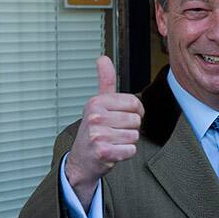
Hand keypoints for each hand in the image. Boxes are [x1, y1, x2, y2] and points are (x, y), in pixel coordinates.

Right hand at [64, 56, 144, 209]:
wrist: (82, 159)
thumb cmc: (94, 130)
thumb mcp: (98, 104)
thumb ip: (105, 81)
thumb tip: (103, 58)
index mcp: (96, 102)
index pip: (134, 103)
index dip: (135, 112)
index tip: (124, 117)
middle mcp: (95, 116)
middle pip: (136, 120)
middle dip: (130, 129)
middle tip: (114, 132)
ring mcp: (98, 135)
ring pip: (134, 136)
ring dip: (127, 142)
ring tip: (112, 142)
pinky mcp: (103, 152)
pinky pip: (130, 150)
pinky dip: (125, 154)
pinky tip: (113, 152)